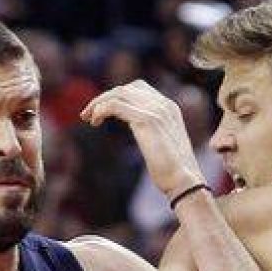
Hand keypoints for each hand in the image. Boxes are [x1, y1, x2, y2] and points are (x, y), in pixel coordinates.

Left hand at [81, 80, 204, 197]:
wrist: (184, 182)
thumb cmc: (173, 171)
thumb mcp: (163, 145)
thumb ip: (153, 132)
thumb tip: (141, 133)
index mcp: (170, 108)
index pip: (139, 89)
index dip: (117, 96)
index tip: (101, 112)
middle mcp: (163, 104)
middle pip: (126, 88)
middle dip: (104, 98)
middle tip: (87, 115)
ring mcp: (156, 110)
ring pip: (118, 93)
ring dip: (99, 103)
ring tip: (88, 118)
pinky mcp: (146, 121)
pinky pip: (115, 105)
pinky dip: (101, 109)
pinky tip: (95, 122)